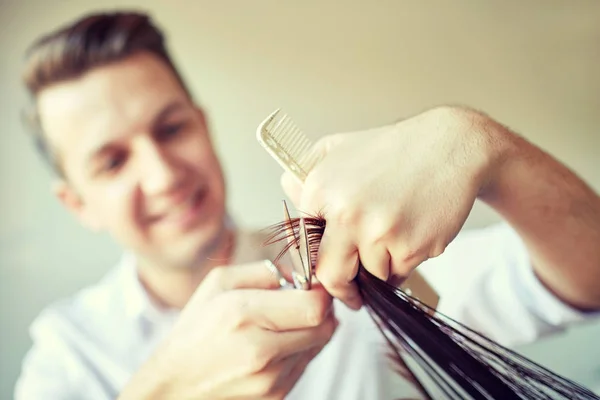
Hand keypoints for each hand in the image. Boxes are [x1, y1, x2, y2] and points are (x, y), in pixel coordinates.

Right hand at [119, 261, 336, 399]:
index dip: (321, 292)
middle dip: (322, 310)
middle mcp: (259, 350)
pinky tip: (275, 344)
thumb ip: (265, 271)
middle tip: (306, 300)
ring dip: (311, 330)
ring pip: (318, 346)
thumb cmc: (197, 328)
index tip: (314, 285)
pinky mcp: (276, 395)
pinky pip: (305, 364)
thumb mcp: (220, 283)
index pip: (314, 306)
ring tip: (283, 323)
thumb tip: (300, 276)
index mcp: (242, 314)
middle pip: (324, 327)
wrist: (176, 382)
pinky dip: (299, 350)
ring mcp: (269, 378)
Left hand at [282, 106, 503, 309]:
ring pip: (370, 276)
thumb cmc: (392, 150)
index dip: (316, 263)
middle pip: (331, 276)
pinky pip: (399, 273)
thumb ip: (305, 176)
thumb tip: (288, 201)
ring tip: (393, 236)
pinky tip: (412, 233)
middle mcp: (344, 213)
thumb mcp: (337, 148)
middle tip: (351, 293)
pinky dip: (404, 262)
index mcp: (320, 189)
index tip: (325, 271)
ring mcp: (377, 232)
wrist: (450, 146)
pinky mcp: (410, 247)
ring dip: (380, 268)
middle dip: (342, 289)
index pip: (305, 247)